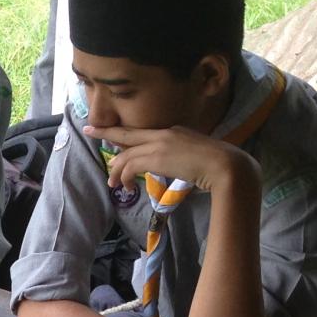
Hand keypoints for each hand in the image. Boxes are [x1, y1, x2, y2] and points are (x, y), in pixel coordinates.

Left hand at [86, 122, 256, 194]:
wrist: (227, 166)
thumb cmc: (219, 165)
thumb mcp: (196, 156)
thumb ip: (180, 157)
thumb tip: (173, 166)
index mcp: (174, 131)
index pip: (143, 132)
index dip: (125, 132)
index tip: (109, 130)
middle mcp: (165, 133)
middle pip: (128, 134)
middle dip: (106, 133)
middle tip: (89, 131)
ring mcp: (160, 143)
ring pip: (127, 155)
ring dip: (117, 171)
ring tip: (113, 184)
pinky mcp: (157, 157)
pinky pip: (130, 166)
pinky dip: (124, 177)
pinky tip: (126, 186)